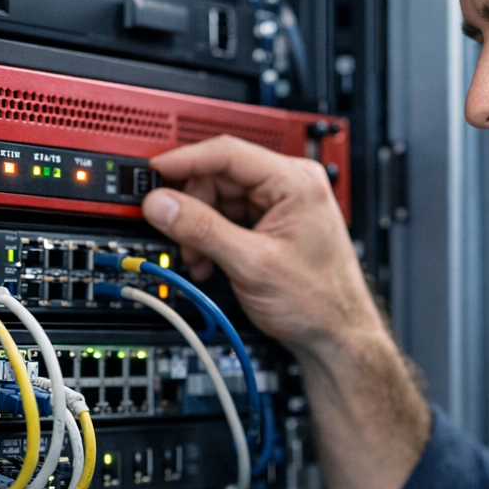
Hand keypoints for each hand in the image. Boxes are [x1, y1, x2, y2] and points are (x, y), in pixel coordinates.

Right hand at [142, 135, 384, 353]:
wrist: (336, 335)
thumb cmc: (317, 300)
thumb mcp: (251, 263)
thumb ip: (202, 230)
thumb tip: (161, 204)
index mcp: (295, 181)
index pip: (228, 152)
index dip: (185, 161)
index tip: (152, 173)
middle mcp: (290, 184)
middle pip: (219, 176)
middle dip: (192, 208)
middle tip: (175, 234)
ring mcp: (281, 204)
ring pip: (219, 200)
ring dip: (199, 229)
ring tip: (198, 259)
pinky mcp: (271, 224)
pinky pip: (228, 218)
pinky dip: (211, 239)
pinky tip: (209, 263)